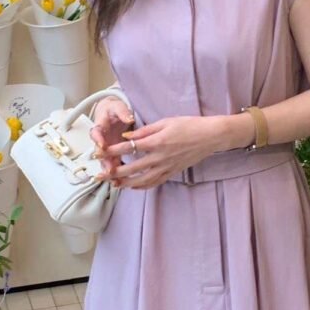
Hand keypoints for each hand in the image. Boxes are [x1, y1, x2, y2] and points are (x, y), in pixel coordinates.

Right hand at [90, 96, 135, 177]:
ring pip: (105, 161)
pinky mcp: (112, 153)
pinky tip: (120, 181)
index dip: (98, 140)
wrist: (112, 114)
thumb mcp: (118, 107)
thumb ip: (123, 112)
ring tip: (114, 180)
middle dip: (104, 161)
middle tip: (109, 170)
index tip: (102, 145)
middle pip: (99, 152)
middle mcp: (101, 139)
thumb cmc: (114, 110)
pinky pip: (113, 163)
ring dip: (109, 170)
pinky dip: (116, 172)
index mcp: (100, 126)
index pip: (96, 132)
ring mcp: (106, 148)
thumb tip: (129, 118)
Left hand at [95, 115, 218, 188]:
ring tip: (113, 185)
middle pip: (131, 168)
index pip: (128, 148)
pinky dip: (142, 186)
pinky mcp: (172, 172)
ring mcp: (166, 167)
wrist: (210, 136)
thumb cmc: (189, 125)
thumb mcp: (166, 122)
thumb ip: (144, 130)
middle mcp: (159, 157)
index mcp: (156, 142)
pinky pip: (154, 182)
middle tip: (99, 175)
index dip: (111, 151)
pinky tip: (133, 187)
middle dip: (113, 172)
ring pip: (141, 180)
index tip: (98, 152)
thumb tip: (127, 136)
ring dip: (125, 184)